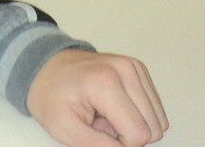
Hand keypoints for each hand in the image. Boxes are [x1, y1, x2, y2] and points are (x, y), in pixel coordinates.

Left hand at [27, 48, 167, 145]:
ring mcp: (134, 66)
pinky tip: (114, 106)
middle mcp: (125, 70)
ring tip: (105, 114)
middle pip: (153, 127)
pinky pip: (154, 106)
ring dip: (133, 123)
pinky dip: (137, 113)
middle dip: (128, 134)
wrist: (45, 67)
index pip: (138, 134)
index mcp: (105, 83)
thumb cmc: (51, 96)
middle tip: (100, 123)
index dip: (122, 146)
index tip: (99, 134)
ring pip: (158, 118)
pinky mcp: (138, 68)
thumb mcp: (63, 129)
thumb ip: (97, 146)